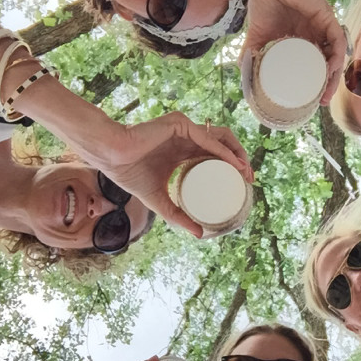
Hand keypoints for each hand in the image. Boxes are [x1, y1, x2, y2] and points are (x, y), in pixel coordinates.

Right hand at [88, 114, 252, 237]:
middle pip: (223, 145)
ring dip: (237, 153)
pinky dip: (223, 151)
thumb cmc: (129, 174)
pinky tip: (235, 164)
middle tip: (249, 179)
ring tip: (246, 172)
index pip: (214, 155)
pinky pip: (207, 138)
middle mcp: (187, 138)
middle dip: (240, 160)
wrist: (110, 157)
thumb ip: (177, 215)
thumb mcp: (159, 200)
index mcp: (183, 151)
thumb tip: (199, 234)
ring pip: (220, 137)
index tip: (243, 183)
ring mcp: (184, 130)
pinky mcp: (180, 125)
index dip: (231, 166)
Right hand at [241, 0, 346, 103]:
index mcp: (301, 40)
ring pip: (335, 55)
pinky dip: (336, 55)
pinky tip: (331, 68)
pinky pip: (337, 39)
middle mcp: (314, 35)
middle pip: (327, 64)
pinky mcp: (326, 17)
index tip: (311, 101)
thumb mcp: (257, 35)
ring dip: (334, 75)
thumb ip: (252, 53)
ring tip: (327, 92)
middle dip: (327, 85)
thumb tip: (244, 75)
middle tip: (321, 102)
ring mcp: (322, 27)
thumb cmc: (264, 0)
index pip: (314, 66)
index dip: (315, 84)